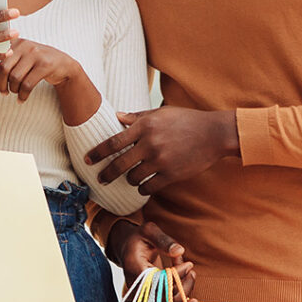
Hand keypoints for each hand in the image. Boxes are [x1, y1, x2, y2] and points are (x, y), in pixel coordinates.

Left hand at [0, 38, 78, 101]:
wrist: (63, 65)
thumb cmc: (33, 64)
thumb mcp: (13, 65)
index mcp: (12, 41)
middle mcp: (23, 44)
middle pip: (3, 68)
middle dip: (1, 85)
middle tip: (3, 93)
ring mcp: (35, 53)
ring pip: (15, 77)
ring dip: (13, 90)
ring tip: (15, 94)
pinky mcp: (45, 64)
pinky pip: (28, 84)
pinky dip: (23, 95)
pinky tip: (22, 99)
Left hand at [84, 107, 239, 195]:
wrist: (214, 133)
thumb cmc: (187, 120)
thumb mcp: (161, 113)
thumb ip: (137, 117)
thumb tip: (117, 117)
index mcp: (145, 126)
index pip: (113, 142)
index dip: (97, 152)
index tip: (87, 159)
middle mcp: (150, 143)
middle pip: (118, 164)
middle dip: (106, 174)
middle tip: (100, 179)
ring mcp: (161, 160)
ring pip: (133, 178)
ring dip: (128, 180)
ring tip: (129, 178)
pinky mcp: (171, 174)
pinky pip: (149, 187)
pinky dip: (143, 188)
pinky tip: (142, 186)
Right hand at [110, 221, 197, 301]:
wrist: (127, 248)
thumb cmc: (139, 238)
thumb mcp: (149, 231)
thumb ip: (163, 240)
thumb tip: (179, 251)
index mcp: (135, 270)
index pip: (159, 282)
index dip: (177, 275)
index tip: (188, 263)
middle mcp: (137, 287)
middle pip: (165, 298)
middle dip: (184, 286)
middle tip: (191, 269)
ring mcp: (143, 296)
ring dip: (185, 296)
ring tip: (191, 277)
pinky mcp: (150, 299)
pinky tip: (188, 291)